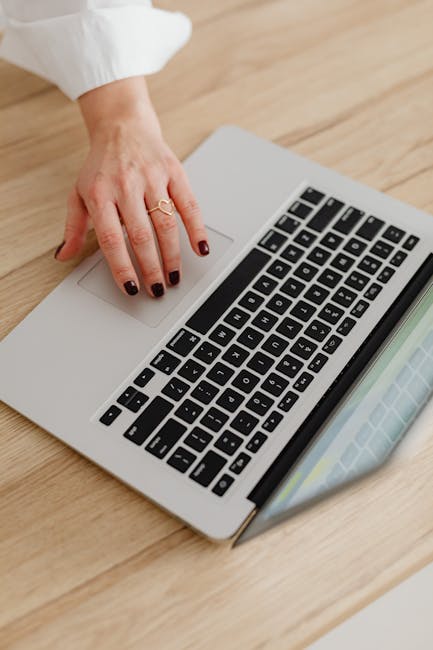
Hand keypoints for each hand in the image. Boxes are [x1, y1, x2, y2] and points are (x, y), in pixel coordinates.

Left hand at [54, 77, 208, 296]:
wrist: (122, 126)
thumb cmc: (102, 166)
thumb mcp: (79, 194)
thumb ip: (73, 228)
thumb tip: (63, 256)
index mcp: (100, 194)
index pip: (112, 239)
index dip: (122, 266)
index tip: (132, 288)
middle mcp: (126, 185)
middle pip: (141, 235)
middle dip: (151, 267)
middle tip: (157, 290)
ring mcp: (152, 178)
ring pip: (165, 223)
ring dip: (172, 255)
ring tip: (174, 277)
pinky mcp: (174, 172)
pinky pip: (188, 204)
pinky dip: (197, 228)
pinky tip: (200, 248)